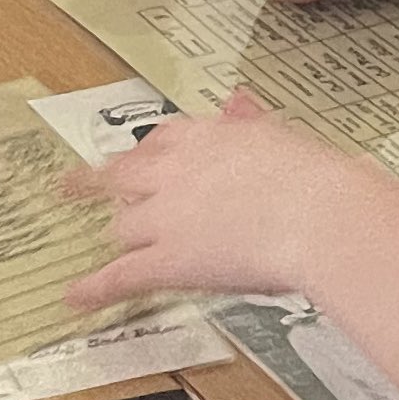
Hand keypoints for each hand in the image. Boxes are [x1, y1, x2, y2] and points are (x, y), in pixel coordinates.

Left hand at [65, 95, 398, 309]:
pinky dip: (95, 289)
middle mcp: (177, 171)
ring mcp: (166, 216)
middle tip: (76, 186)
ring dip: (121, 238)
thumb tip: (239, 101)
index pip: (163, 139)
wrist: (321, 216)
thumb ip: (253, 123)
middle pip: (126, 177)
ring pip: (123, 226)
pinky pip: (120, 276)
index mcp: (211, 136)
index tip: (138, 155)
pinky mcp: (166, 259)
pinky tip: (76, 298)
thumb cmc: (322, 183)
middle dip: (104, 184)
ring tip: (107, 253)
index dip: (146, 152)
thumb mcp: (285, 137)